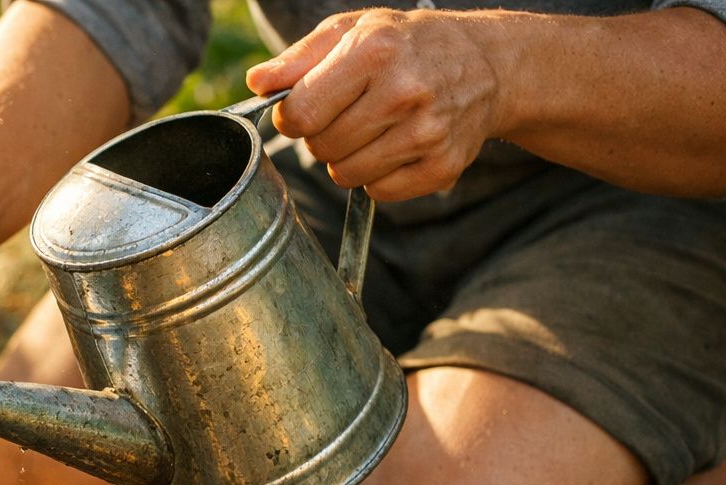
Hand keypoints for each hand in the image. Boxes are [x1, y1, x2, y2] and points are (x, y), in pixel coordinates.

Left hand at [247, 9, 509, 200]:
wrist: (488, 65)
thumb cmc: (407, 46)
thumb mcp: (353, 31)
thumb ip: (298, 59)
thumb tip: (256, 83)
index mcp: (374, 51)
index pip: (300, 112)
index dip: (290, 118)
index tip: (303, 111)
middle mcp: (404, 91)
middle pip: (321, 147)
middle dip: (321, 136)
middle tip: (346, 115)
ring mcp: (427, 132)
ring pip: (345, 174)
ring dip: (348, 158)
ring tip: (373, 129)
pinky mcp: (441, 166)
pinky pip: (378, 191)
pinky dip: (378, 176)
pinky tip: (396, 146)